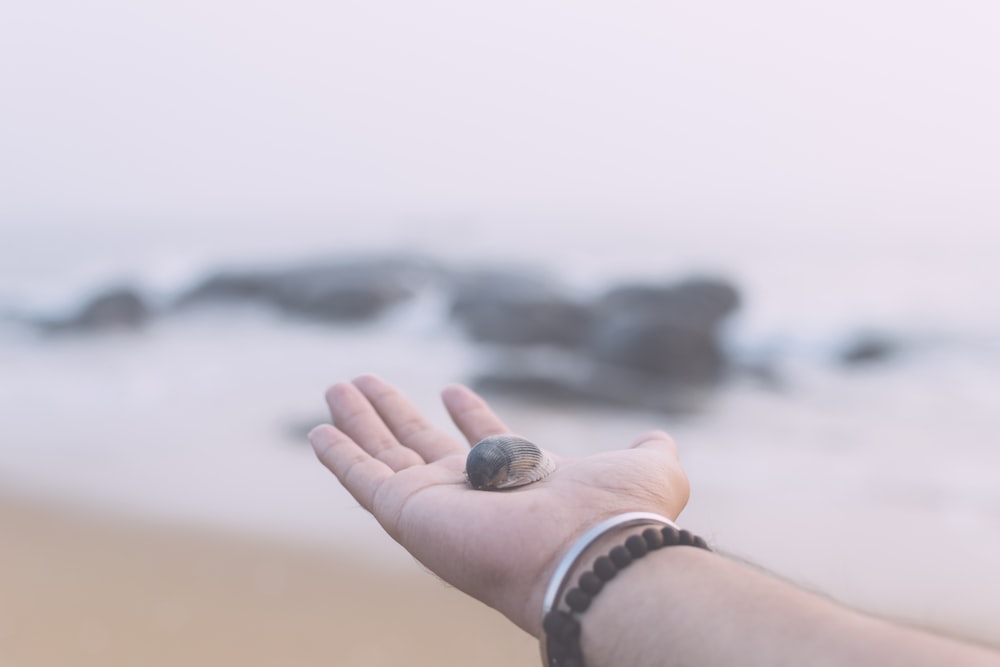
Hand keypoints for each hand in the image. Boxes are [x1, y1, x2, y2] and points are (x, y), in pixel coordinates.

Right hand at [309, 374, 689, 635]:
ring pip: (383, 456)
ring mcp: (436, 504)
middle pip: (419, 444)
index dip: (469, 414)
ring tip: (337, 386)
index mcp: (518, 481)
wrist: (590, 555)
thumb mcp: (648, 471)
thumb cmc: (620, 516)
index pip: (483, 442)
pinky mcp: (407, 513)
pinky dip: (338, 456)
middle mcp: (471, 494)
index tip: (451, 388)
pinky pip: (361, 479)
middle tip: (366, 381)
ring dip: (359, 422)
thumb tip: (658, 438)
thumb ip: (651, 452)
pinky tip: (319, 429)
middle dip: (394, 412)